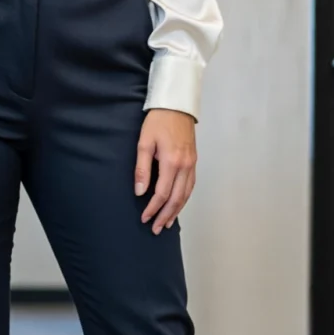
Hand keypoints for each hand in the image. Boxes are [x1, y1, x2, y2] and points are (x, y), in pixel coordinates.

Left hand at [135, 109, 196, 233]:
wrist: (177, 106)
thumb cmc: (158, 121)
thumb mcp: (144, 143)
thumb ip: (142, 169)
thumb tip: (139, 191)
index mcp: (171, 162)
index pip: (162, 193)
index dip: (152, 208)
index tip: (144, 218)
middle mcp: (185, 166)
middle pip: (176, 198)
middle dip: (165, 215)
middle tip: (155, 228)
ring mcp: (192, 164)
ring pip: (186, 194)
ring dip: (176, 211)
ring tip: (166, 223)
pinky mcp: (194, 162)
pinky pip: (190, 186)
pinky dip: (184, 199)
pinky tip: (178, 205)